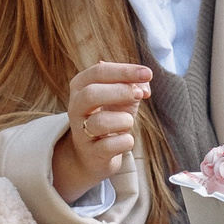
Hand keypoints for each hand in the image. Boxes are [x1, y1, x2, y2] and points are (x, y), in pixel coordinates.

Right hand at [51, 61, 153, 201]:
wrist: (95, 153)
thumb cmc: (111, 117)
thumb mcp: (122, 97)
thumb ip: (134, 85)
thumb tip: (144, 86)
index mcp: (80, 86)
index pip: (99, 72)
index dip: (124, 71)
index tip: (147, 73)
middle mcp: (75, 107)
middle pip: (91, 94)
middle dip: (121, 92)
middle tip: (140, 95)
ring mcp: (80, 131)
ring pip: (101, 122)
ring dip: (125, 120)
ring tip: (128, 123)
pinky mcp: (90, 153)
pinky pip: (111, 145)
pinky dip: (126, 142)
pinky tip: (125, 141)